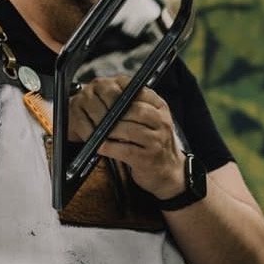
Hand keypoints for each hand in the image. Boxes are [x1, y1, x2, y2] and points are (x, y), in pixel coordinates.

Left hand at [66, 76, 185, 198]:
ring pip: (128, 129)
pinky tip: (99, 145)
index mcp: (160, 108)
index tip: (102, 94)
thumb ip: (135, 105)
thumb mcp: (151, 119)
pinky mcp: (147, 158)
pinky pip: (124, 150)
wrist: (169, 171)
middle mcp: (161, 122)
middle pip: (134, 110)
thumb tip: (108, 93)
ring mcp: (156, 141)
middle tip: (94, 111)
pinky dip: (108, 147)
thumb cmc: (154, 143)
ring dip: (108, 129)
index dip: (118, 93)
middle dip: (111, 111)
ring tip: (96, 128)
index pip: (139, 92)